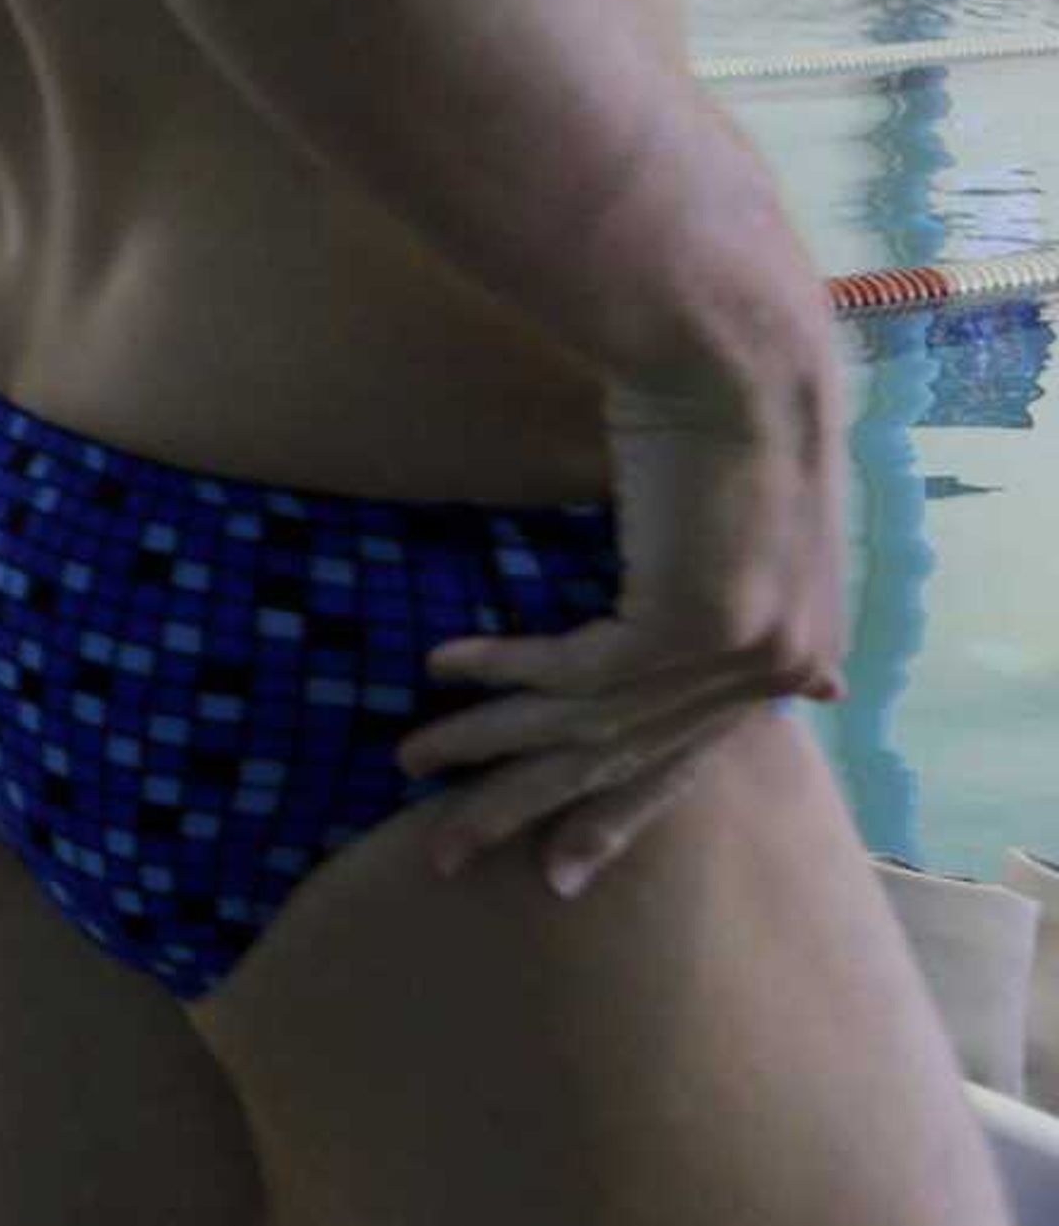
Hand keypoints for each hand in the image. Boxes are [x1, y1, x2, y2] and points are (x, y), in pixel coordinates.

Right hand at [396, 346, 843, 898]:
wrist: (738, 357)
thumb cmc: (728, 418)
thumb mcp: (743, 532)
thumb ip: (751, 612)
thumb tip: (813, 683)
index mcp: (790, 658)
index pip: (684, 760)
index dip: (613, 816)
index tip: (557, 867)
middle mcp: (774, 671)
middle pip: (626, 761)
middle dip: (529, 808)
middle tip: (450, 848)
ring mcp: (736, 654)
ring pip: (587, 725)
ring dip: (489, 743)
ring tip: (412, 758)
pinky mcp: (690, 626)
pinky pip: (572, 672)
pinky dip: (501, 672)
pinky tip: (442, 669)